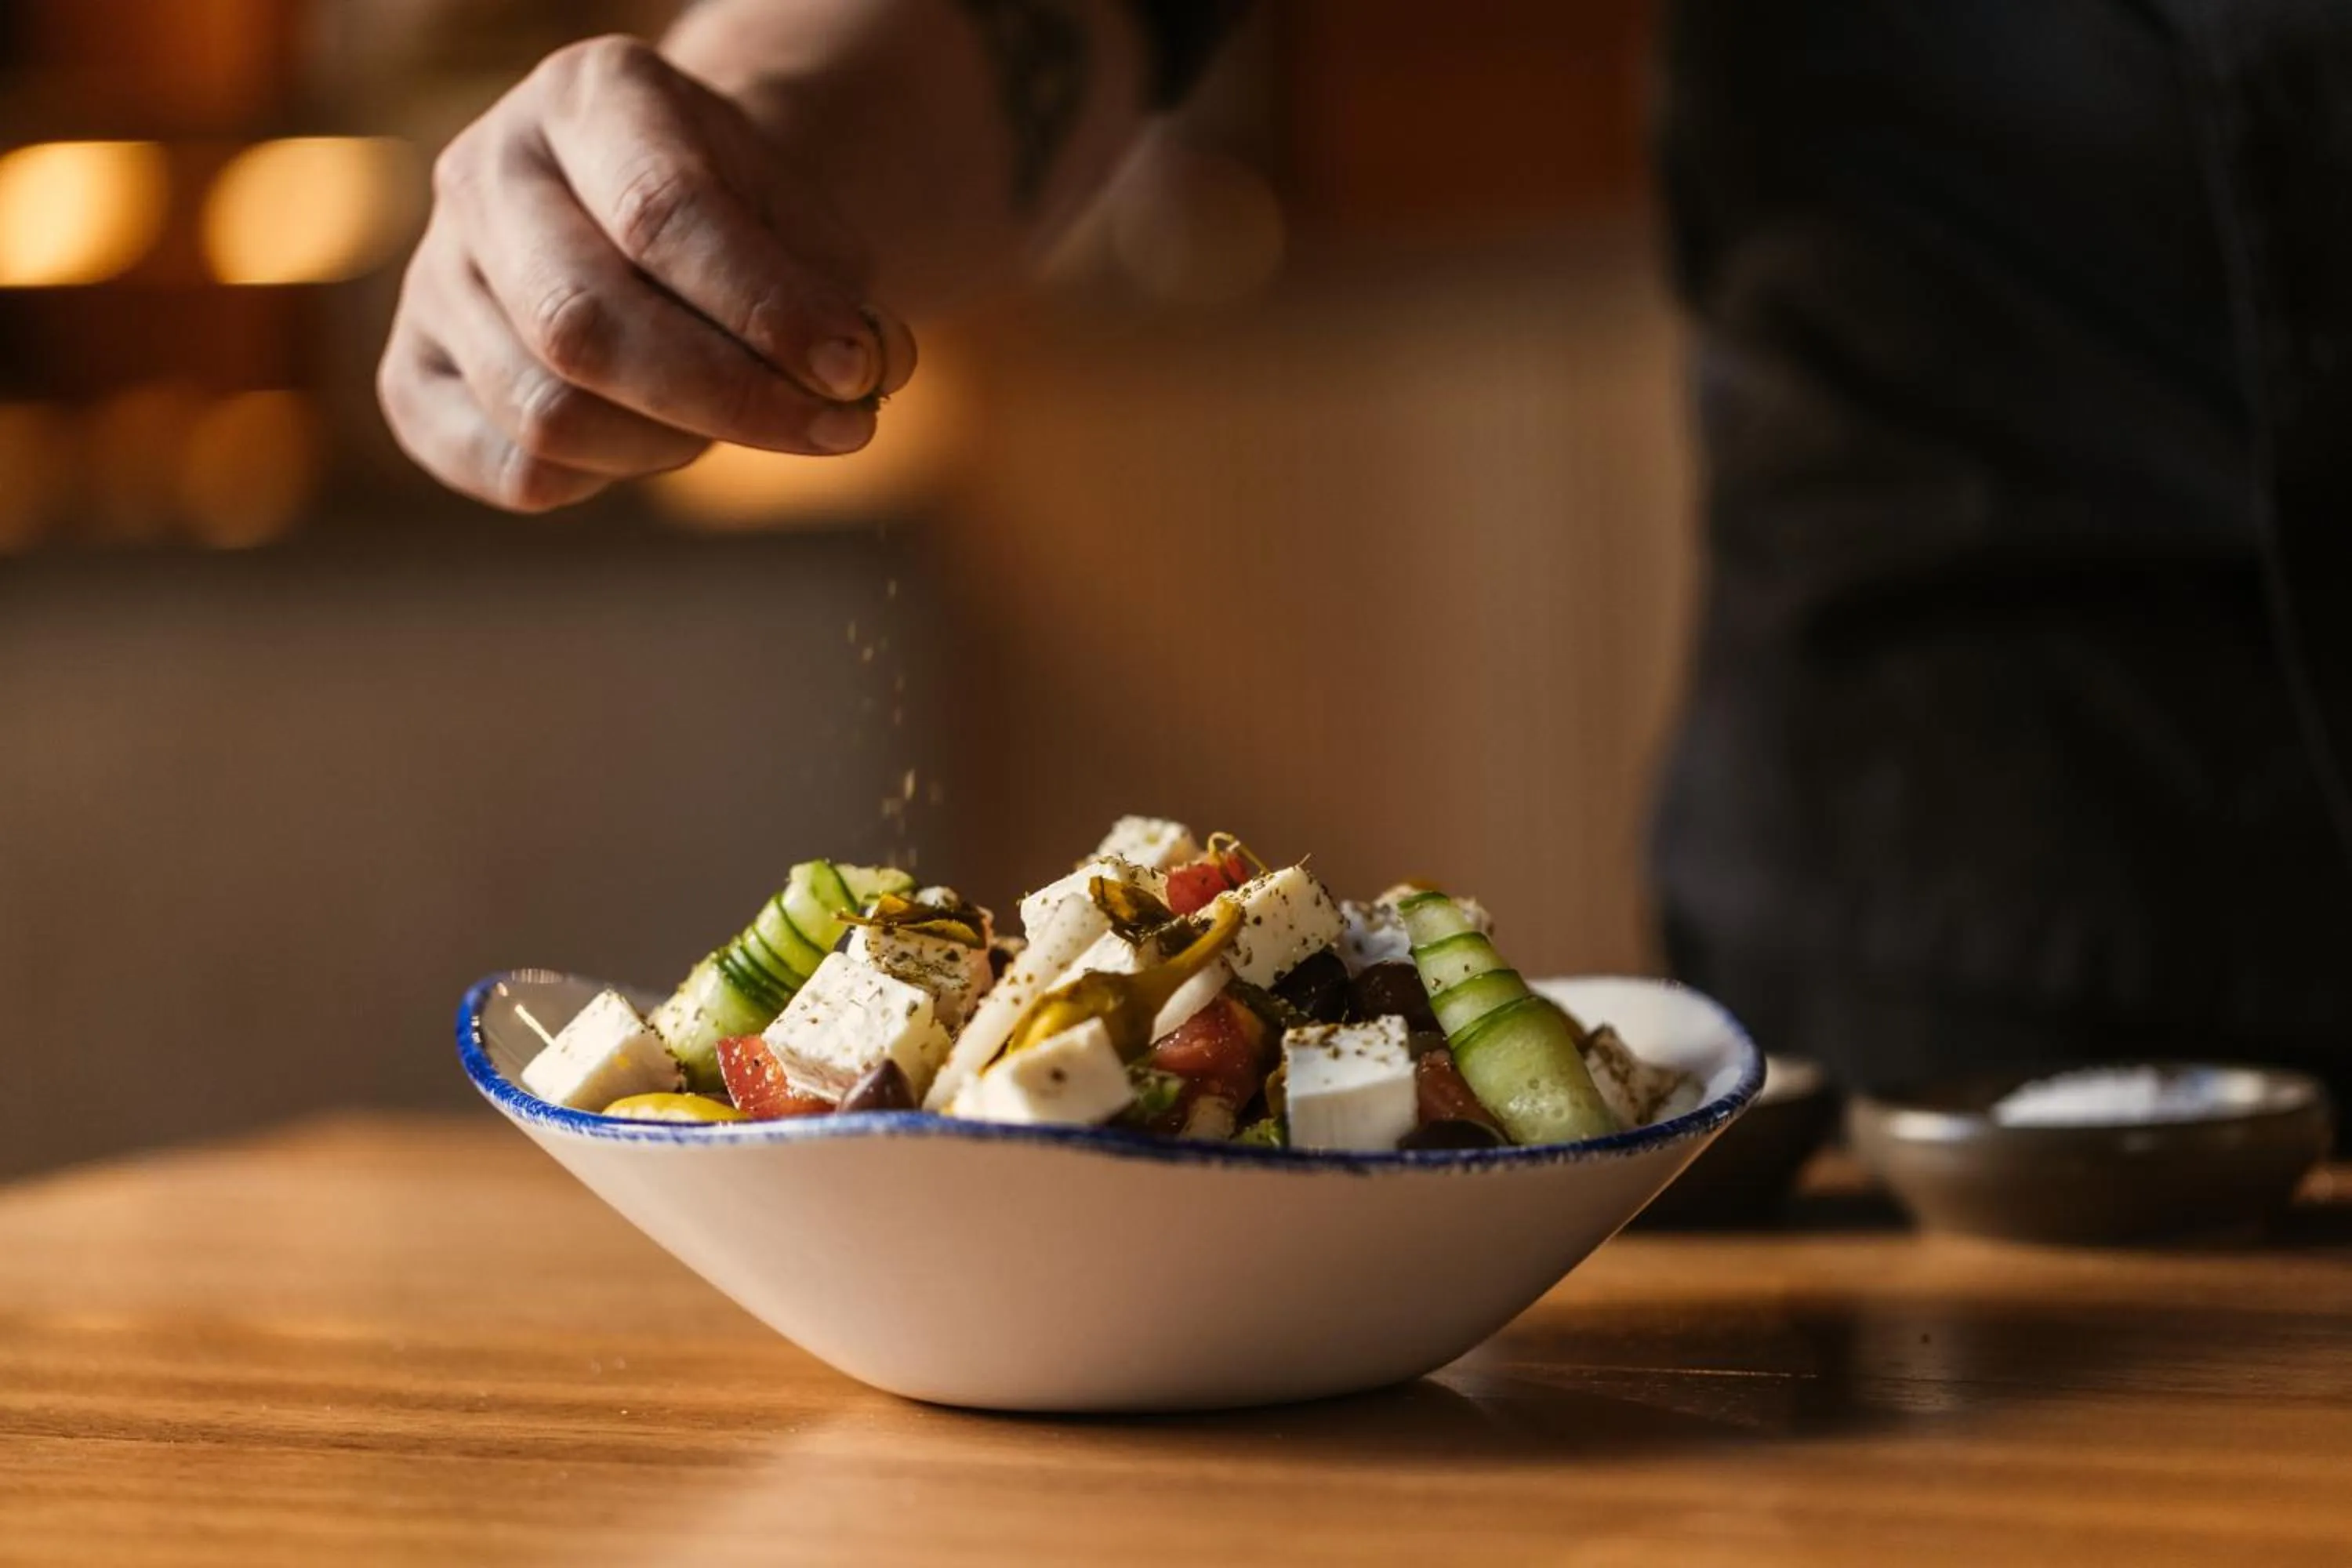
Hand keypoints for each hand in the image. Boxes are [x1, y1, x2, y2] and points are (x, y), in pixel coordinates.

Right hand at [378, 35, 917, 511]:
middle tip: (835, 430)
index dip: (764, 309)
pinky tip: (657, 442)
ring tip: (736, 418)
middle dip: (728, 399)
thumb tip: (858, 384)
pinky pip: (509, 467)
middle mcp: (487, 168)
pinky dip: (605, 481)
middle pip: (581, 324)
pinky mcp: (414, 373)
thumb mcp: (811, 231)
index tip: (856, 370)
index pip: (659, 213)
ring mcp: (434, 272)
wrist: (668, 224)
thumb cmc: (750, 228)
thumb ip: (838, 304)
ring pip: (546, 410)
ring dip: (674, 443)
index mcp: (589, 96)